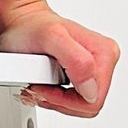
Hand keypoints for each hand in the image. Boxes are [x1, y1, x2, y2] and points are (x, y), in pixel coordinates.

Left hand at [0, 0, 120, 117]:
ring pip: (79, 105)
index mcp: (104, 54)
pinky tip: (42, 83)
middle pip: (87, 105)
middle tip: (38, 86)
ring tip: (38, 83)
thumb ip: (77, 62)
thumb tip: (91, 88)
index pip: (92, 101)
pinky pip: (73, 100)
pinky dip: (54, 97)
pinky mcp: (84, 73)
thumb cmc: (31, 28)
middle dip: (59, 102)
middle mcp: (104, 59)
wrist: (22, 22)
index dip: (64, 101)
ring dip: (54, 100)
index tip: (43, 87)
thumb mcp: (51, 39)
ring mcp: (95, 67)